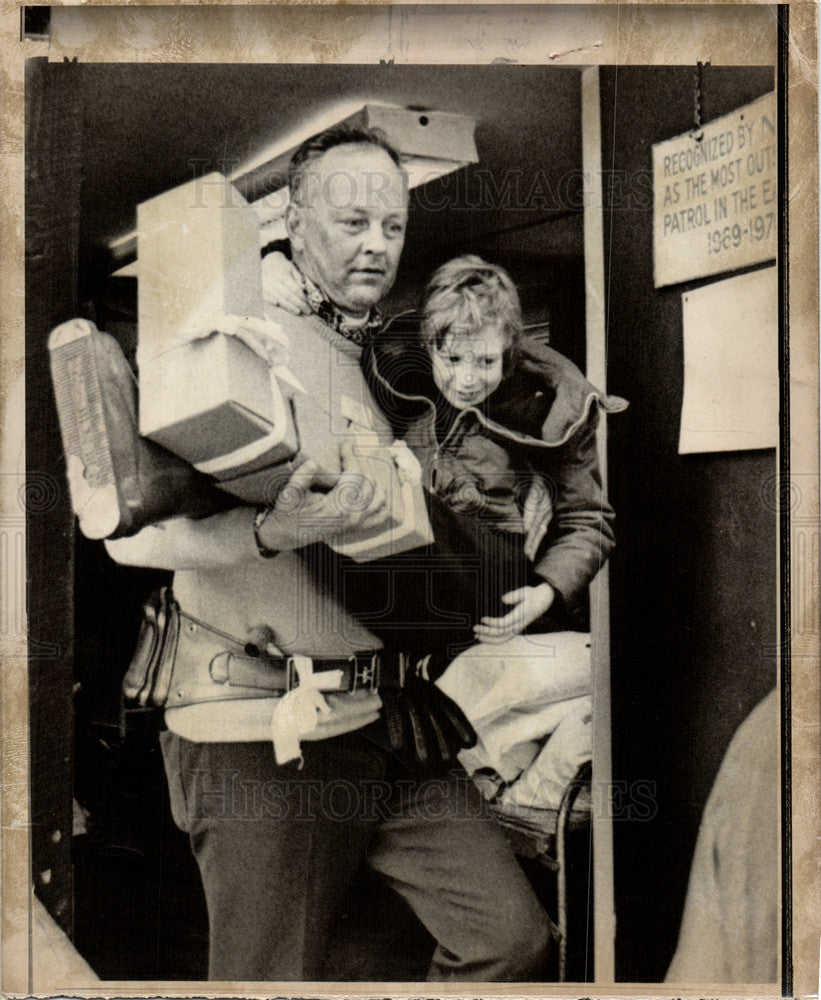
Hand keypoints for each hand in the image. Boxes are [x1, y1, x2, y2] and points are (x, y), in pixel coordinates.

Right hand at [256, 454, 388, 551]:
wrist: (287, 535)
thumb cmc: (287, 512)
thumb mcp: (288, 494)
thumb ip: (301, 478)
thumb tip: (313, 463)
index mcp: (336, 508)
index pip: (355, 476)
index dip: (351, 456)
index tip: (346, 444)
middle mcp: (352, 517)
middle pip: (368, 483)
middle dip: (360, 463)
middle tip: (349, 451)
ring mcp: (357, 524)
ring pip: (379, 496)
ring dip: (371, 479)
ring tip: (358, 467)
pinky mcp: (357, 528)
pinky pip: (380, 515)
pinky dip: (380, 500)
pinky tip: (372, 488)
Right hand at [262, 252, 310, 315]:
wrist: (268, 260)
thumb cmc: (283, 266)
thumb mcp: (292, 269)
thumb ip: (298, 279)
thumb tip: (304, 289)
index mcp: (284, 276)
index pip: (295, 289)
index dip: (302, 297)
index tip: (308, 304)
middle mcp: (276, 281)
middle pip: (288, 295)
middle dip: (298, 304)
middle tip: (307, 311)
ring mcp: (268, 285)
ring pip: (279, 298)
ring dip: (288, 307)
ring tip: (298, 312)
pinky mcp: (262, 288)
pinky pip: (265, 296)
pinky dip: (270, 301)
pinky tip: (276, 305)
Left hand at [473, 582, 554, 643]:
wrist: (544, 600)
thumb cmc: (533, 594)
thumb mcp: (525, 591)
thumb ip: (515, 595)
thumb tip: (503, 599)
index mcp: (520, 616)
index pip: (504, 624)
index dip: (492, 623)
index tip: (482, 618)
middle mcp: (519, 625)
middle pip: (501, 634)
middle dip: (487, 632)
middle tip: (475, 628)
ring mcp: (518, 628)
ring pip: (503, 639)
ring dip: (489, 639)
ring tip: (477, 636)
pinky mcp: (516, 629)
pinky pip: (505, 638)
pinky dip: (494, 640)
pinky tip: (485, 637)